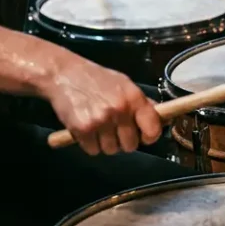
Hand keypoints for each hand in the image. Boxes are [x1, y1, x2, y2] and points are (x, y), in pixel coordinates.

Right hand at [43, 54, 160, 155]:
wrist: (64, 74)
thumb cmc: (96, 79)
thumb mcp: (124, 84)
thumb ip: (141, 102)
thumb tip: (160, 118)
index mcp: (133, 98)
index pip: (153, 129)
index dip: (149, 136)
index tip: (143, 136)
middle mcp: (119, 110)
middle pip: (131, 145)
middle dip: (123, 141)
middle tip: (114, 129)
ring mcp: (100, 120)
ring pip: (111, 150)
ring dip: (105, 143)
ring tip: (99, 127)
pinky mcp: (82, 129)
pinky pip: (93, 151)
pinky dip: (90, 144)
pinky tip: (87, 129)